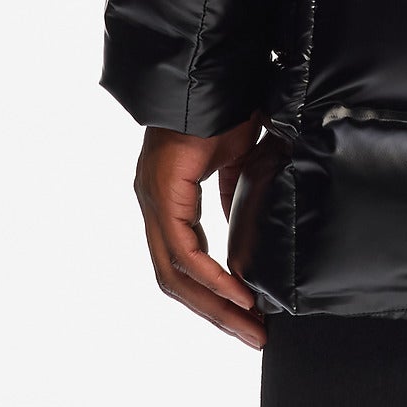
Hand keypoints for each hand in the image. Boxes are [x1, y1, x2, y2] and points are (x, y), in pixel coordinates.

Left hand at [134, 121, 268, 347]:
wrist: (212, 70)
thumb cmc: (224, 104)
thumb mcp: (236, 159)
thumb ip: (232, 195)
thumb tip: (239, 230)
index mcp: (168, 196)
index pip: (182, 263)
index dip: (212, 295)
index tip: (246, 316)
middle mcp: (154, 203)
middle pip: (176, 279)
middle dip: (216, 312)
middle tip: (252, 336)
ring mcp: (153, 199)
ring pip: (175, 273)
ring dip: (214, 304)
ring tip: (249, 324)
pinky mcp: (162, 193)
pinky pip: (183, 251)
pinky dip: (211, 277)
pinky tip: (238, 292)